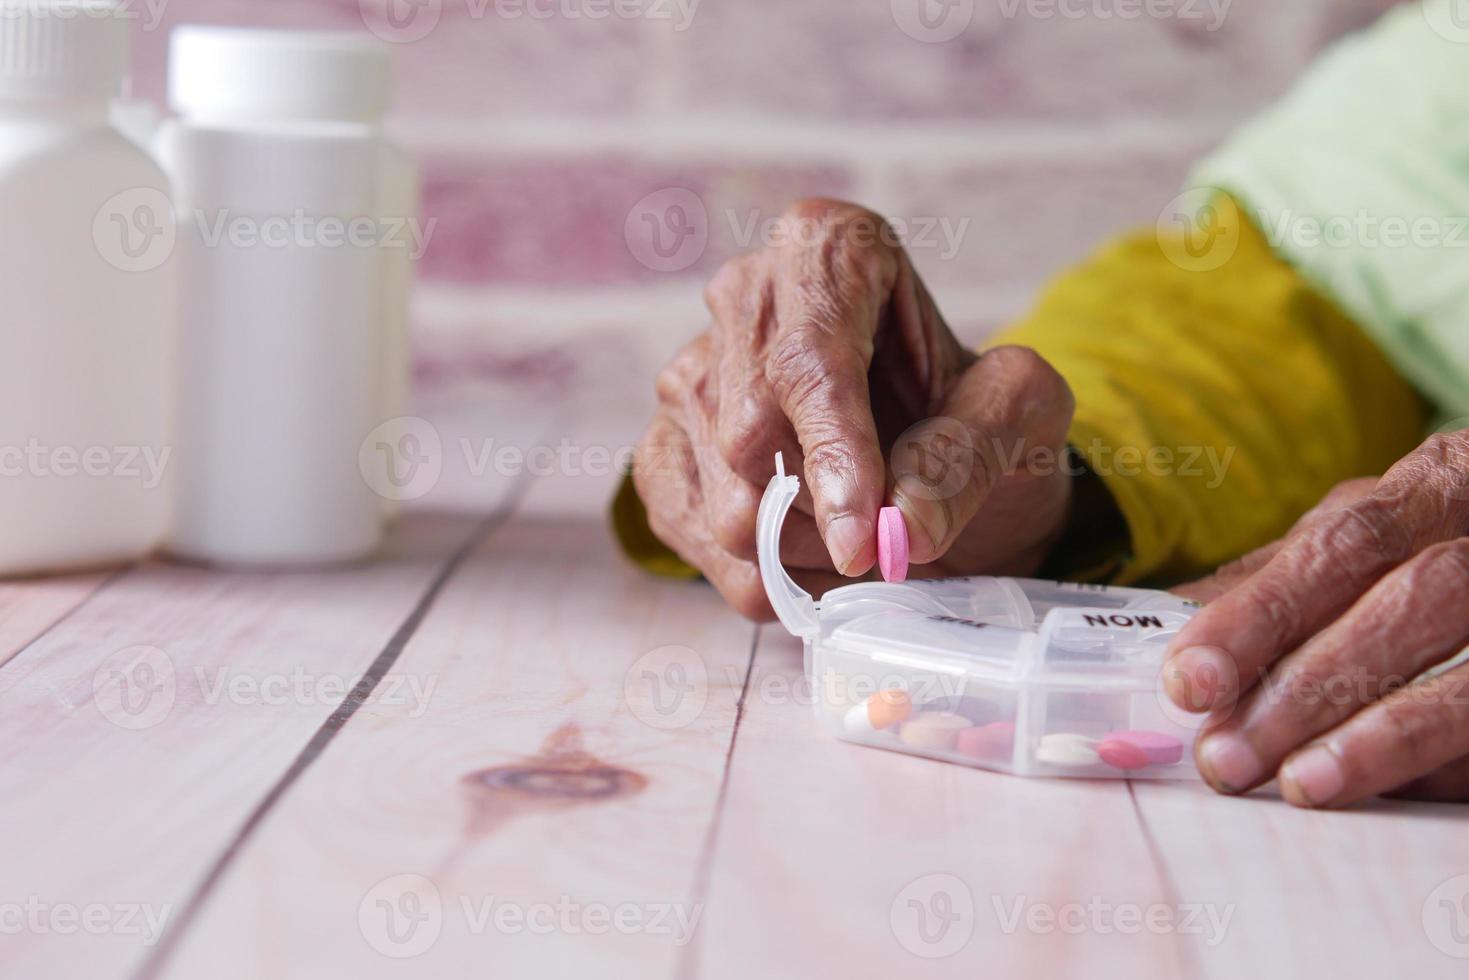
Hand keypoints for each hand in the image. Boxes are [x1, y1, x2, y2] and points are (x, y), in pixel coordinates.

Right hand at [632, 199, 1075, 618]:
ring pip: (724, 504)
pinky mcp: (663, 449)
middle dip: (827, 516)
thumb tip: (901, 528)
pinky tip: (812, 556)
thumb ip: (969, 456)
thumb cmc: (975, 425)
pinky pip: (697, 540)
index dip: (833, 454)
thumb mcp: (1020, 417)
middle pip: (751, 440)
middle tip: (889, 539)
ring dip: (804, 555)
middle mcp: (741, 296)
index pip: (808, 359)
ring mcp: (689, 375)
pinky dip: (767, 579)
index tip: (864, 538)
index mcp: (828, 249)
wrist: (935, 470)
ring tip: (857, 538)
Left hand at [1166, 429, 1468, 806]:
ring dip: (1385, 731)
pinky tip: (1397, 792)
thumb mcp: (1364, 543)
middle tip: (1227, 758)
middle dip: (1313, 683)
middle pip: (1416, 597)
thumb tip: (1168, 631)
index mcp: (1438, 484)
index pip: (1344, 540)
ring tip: (1302, 784)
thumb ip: (1276, 582)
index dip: (1264, 611)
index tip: (1190, 680)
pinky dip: (1447, 758)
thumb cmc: (1435, 549)